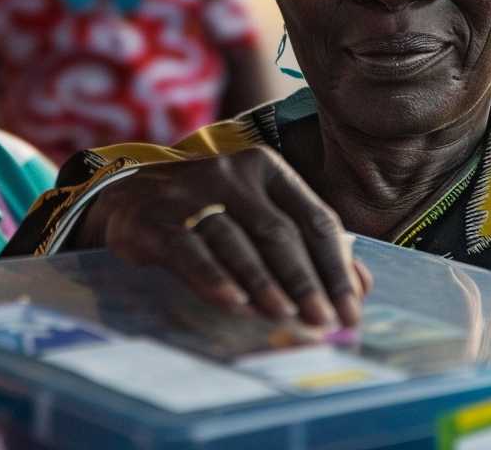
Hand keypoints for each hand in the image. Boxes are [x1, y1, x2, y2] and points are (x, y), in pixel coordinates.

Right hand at [74, 146, 369, 327]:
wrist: (129, 198)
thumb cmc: (209, 212)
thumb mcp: (257, 214)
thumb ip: (307, 243)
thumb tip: (361, 285)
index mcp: (267, 169)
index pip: (315, 218)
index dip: (336, 267)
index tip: (352, 309)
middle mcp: (233, 174)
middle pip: (279, 232)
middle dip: (305, 281)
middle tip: (323, 321)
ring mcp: (193, 193)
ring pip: (238, 242)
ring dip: (264, 283)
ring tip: (286, 316)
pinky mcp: (158, 218)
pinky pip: (191, 251)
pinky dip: (214, 278)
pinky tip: (234, 304)